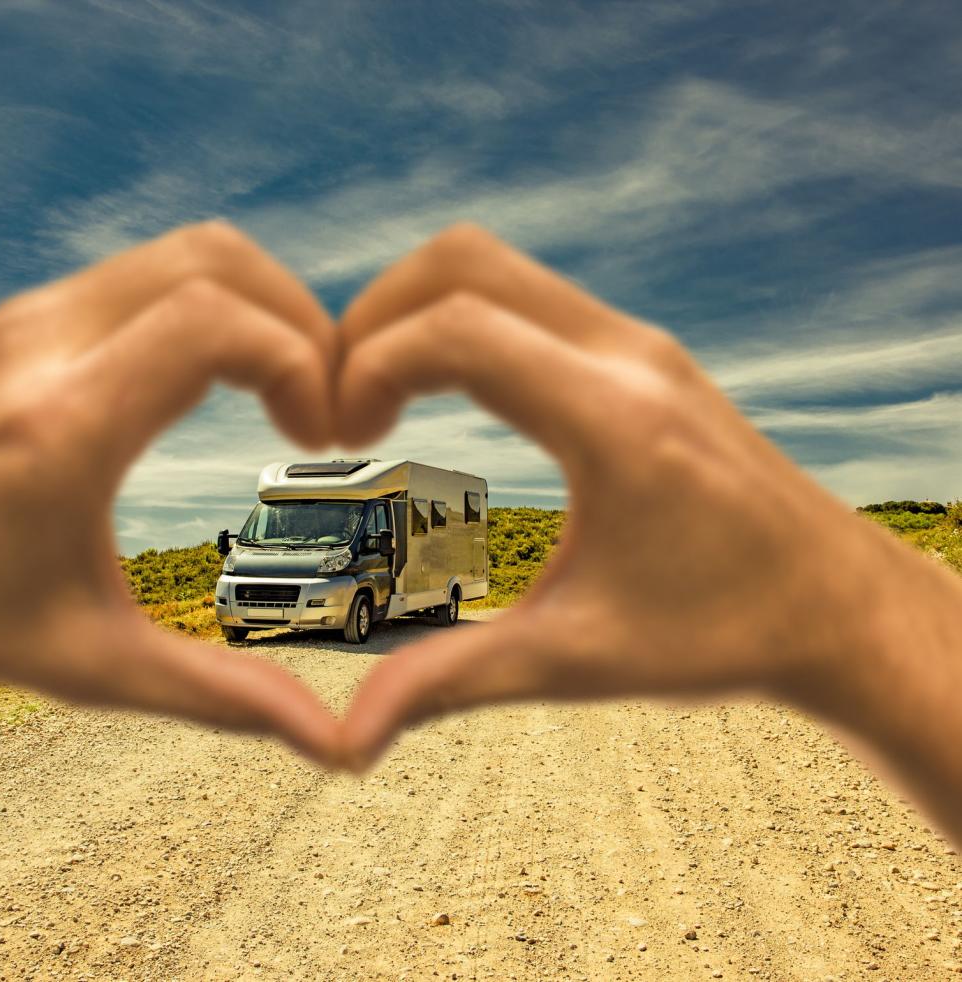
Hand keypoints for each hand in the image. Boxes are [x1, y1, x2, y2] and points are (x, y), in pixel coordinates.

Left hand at [0, 221, 343, 815]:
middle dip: (301, 321)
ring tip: (285, 391)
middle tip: (321, 405)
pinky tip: (221, 378)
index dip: (302, 362)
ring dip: (258, 306)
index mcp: (63, 427)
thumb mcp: (97, 668)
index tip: (320, 437)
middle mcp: (43, 347)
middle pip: (216, 260)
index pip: (215, 323)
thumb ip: (224, 698)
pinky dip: (210, 304)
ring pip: (184, 251)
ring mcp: (29, 317)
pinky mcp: (23, 315)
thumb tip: (336, 748)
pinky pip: (146, 273)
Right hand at [335, 224, 920, 768]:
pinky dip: (460, 320)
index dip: (367, 367)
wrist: (840, 608)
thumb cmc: (723, 635)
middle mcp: (627, 356)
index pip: (456, 331)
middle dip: (372, 316)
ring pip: (494, 265)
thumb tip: (347, 742)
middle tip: (340, 405)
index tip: (338, 438)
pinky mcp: (642, 354)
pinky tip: (441, 394)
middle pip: (462, 261)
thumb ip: (451, 683)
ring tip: (377, 401)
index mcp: (612, 420)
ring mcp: (638, 344)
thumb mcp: (576, 661)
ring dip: (416, 313)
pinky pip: (527, 296)